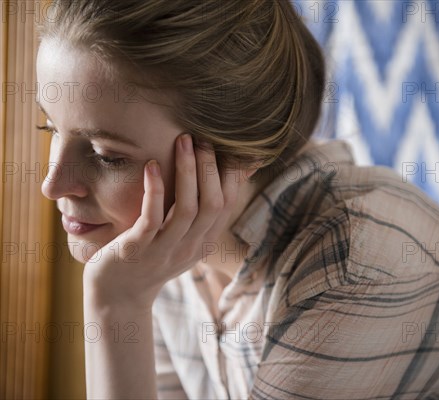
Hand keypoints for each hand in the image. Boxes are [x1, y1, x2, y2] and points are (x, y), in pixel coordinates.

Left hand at [83, 134, 238, 310]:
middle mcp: (190, 248)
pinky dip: (154, 190)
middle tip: (203, 137)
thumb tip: (216, 179)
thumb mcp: (182, 238)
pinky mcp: (137, 250)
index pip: (228, 205)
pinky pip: (151, 218)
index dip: (230, 174)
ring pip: (187, 209)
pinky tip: (152, 165)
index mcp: (203, 242)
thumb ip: (198, 214)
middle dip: (210, 167)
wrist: (118, 295)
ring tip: (183, 141)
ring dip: (187, 171)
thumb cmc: (149, 257)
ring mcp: (165, 250)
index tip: (224, 146)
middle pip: (212, 204)